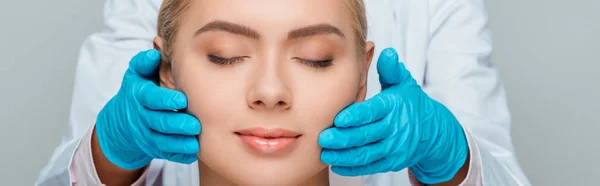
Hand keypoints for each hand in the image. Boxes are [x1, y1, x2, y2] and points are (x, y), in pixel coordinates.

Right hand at [95, 49, 200, 169]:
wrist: (122, 120)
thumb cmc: (140, 89)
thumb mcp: (137, 74)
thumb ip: (144, 63)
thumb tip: (154, 53)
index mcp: (137, 94)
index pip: (149, 97)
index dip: (165, 99)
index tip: (182, 99)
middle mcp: (140, 115)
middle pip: (158, 121)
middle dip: (177, 123)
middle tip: (195, 124)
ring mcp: (146, 134)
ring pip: (161, 141)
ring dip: (179, 142)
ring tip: (196, 142)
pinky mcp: (153, 147)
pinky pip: (165, 153)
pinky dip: (178, 155)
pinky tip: (191, 153)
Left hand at [318, 48, 468, 183]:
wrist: (432, 132)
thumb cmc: (410, 103)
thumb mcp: (404, 83)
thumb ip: (391, 70)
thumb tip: (387, 53)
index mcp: (393, 106)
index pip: (373, 112)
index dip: (356, 116)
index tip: (339, 118)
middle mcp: (395, 128)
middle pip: (367, 135)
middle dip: (344, 138)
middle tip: (323, 137)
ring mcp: (394, 148)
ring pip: (367, 154)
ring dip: (344, 155)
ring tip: (325, 153)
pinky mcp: (391, 162)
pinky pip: (370, 166)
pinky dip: (352, 167)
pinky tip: (336, 164)